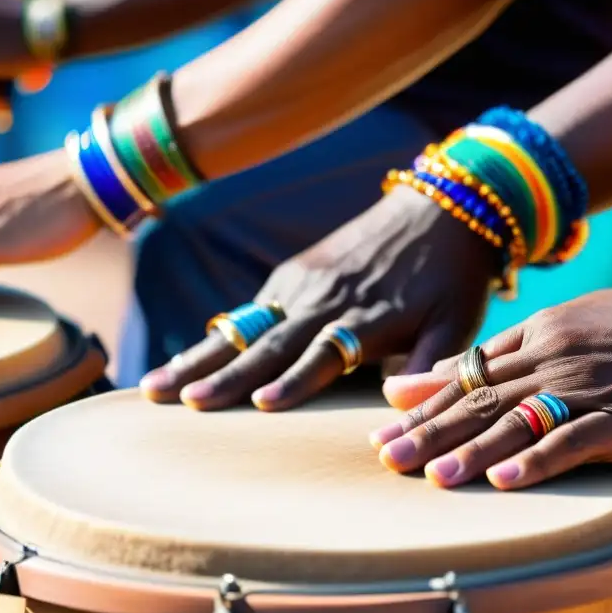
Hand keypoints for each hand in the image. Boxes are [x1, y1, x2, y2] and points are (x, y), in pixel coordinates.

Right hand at [139, 186, 500, 410]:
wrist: (439, 208)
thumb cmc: (452, 280)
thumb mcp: (457, 323)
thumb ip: (434, 364)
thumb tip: (402, 404)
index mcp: (368, 316)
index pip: (324, 353)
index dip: (294, 379)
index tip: (259, 404)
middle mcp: (326, 298)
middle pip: (268, 342)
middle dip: (223, 374)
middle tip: (180, 402)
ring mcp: (302, 283)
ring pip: (244, 326)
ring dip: (200, 358)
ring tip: (154, 387)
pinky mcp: (292, 272)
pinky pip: (248, 309)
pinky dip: (216, 337)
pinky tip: (185, 362)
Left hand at [371, 288, 611, 489]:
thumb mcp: (582, 325)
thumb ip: (516, 348)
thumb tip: (453, 367)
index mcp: (546, 334)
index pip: (471, 371)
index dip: (424, 401)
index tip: (382, 426)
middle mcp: (559, 358)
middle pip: (481, 397)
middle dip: (427, 428)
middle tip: (382, 458)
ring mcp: (595, 389)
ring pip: (518, 419)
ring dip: (471, 449)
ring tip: (429, 476)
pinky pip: (577, 440)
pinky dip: (539, 461)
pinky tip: (505, 482)